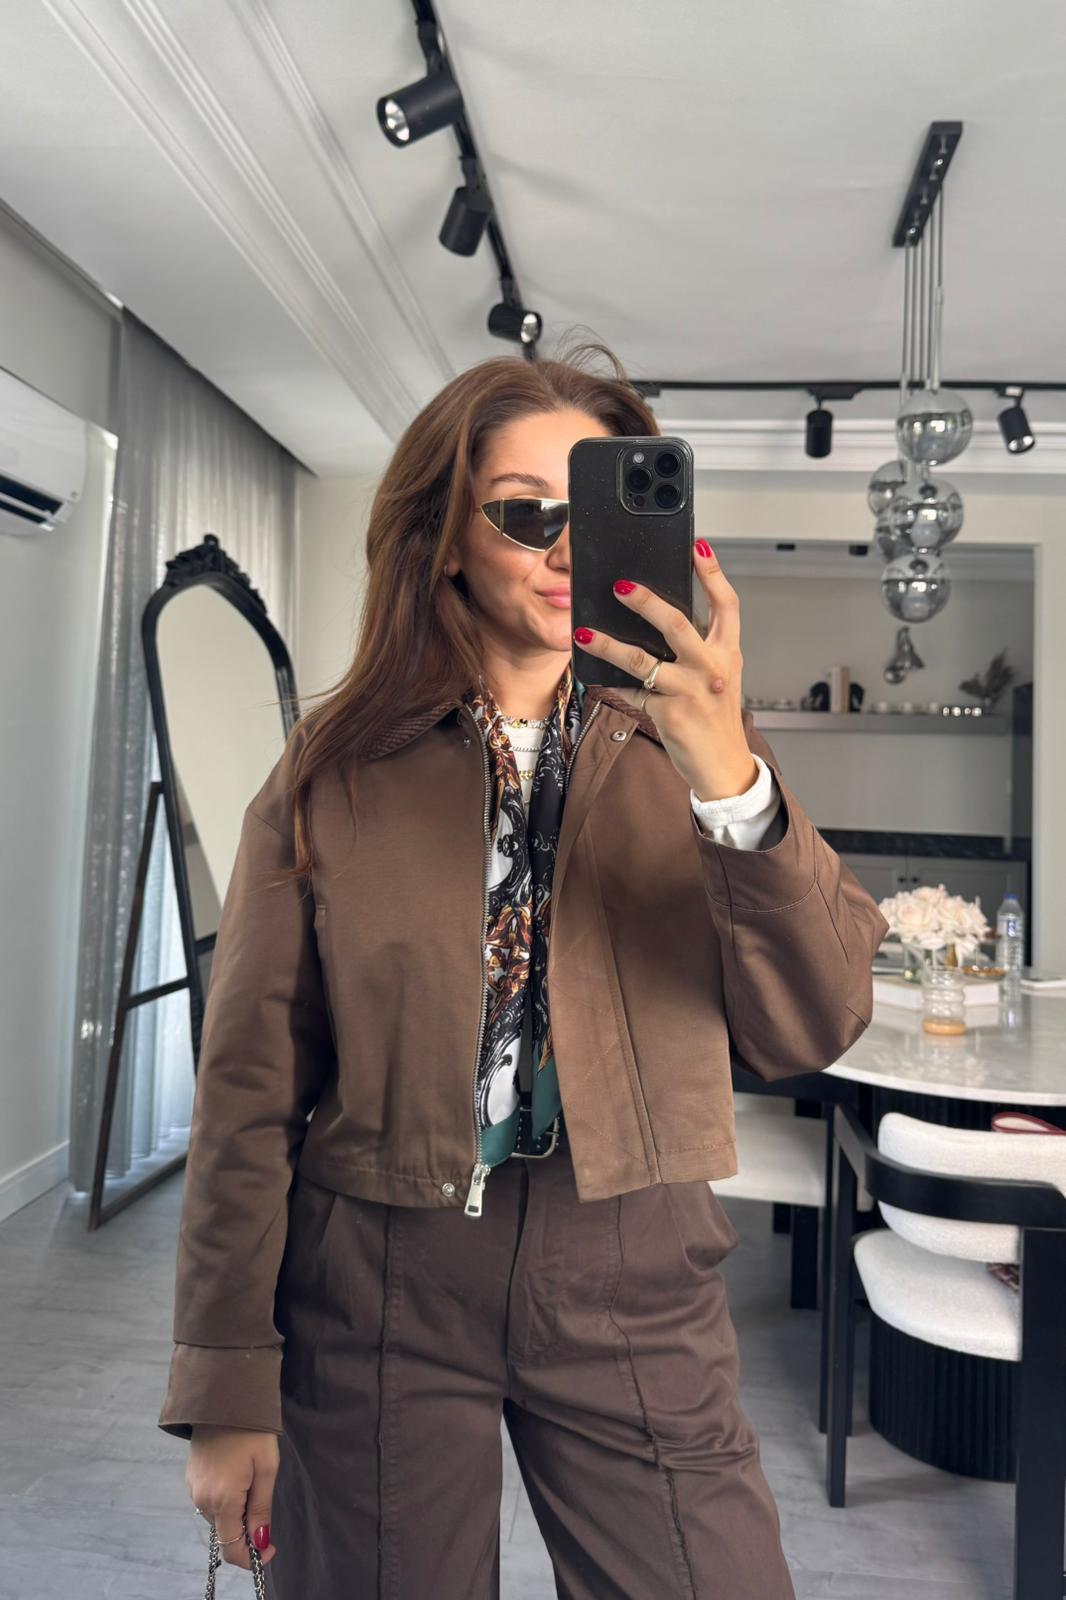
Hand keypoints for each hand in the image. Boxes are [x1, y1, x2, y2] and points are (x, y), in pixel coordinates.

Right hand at [187, 1424, 279, 1570]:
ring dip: (235, 1513)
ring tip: (252, 1483)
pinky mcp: (190, 1478)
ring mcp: (193, 1488)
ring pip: (217, 1518)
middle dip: (246, 1530)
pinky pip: (209, 1502)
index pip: (230, 1547)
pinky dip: (225, 1501)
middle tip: (264, 1502)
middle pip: (225, 1532)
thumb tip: (260, 1543)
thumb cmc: (252, 1431)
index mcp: (222, 1500)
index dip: (251, 1557)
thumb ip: (261, 1509)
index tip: (270, 1549)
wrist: (224, 1397)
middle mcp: (202, 1499)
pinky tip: (237, 1477)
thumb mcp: (266, 1468)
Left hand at [573, 540, 756, 802]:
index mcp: (729, 653)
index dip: (713, 573)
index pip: (727, 605)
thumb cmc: (716, 716)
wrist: (724, 766)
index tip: (697, 546)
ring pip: (644, 661)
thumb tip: (660, 614)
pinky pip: (632, 693)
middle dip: (646, 602)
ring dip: (610, 645)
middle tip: (620, 585)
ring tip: (585, 633)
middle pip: (678, 624)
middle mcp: (713, 669)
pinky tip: (593, 675)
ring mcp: (691, 693)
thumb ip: (700, 647)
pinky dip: (611, 684)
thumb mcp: (720, 676)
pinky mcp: (670, 715)